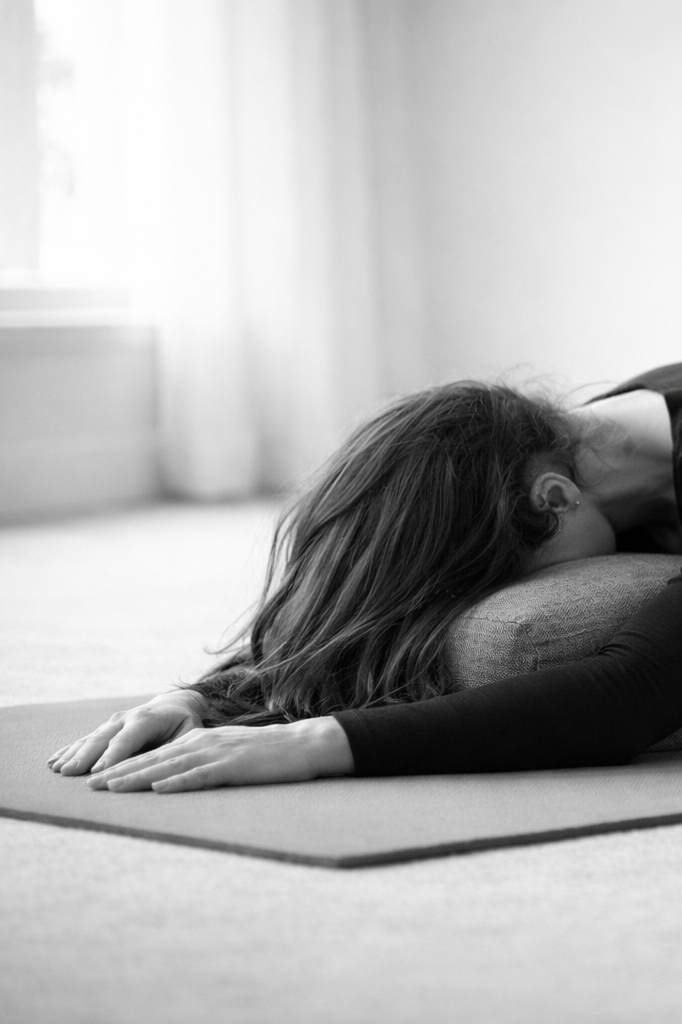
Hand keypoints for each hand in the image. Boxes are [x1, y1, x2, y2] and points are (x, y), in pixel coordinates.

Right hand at [47, 690, 207, 775]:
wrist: (175, 704)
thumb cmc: (184, 723)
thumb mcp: (189, 733)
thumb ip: (179, 747)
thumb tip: (173, 766)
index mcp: (147, 719)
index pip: (127, 739)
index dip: (113, 755)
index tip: (99, 771)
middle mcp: (126, 718)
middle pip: (103, 739)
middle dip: (87, 757)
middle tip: (72, 773)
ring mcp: (113, 722)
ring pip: (90, 739)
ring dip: (74, 754)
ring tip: (58, 769)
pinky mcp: (105, 729)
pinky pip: (85, 740)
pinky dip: (70, 750)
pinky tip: (54, 761)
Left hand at [85, 716, 354, 791]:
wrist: (302, 744)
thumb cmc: (266, 754)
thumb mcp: (227, 753)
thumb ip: (201, 760)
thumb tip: (174, 775)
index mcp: (199, 739)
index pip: (155, 754)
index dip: (125, 766)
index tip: (99, 779)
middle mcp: (202, 742)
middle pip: (154, 759)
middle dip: (121, 772)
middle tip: (92, 786)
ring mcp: (217, 753)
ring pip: (170, 766)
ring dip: (139, 777)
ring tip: (113, 788)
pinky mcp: (234, 766)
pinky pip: (201, 775)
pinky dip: (178, 782)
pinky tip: (159, 789)